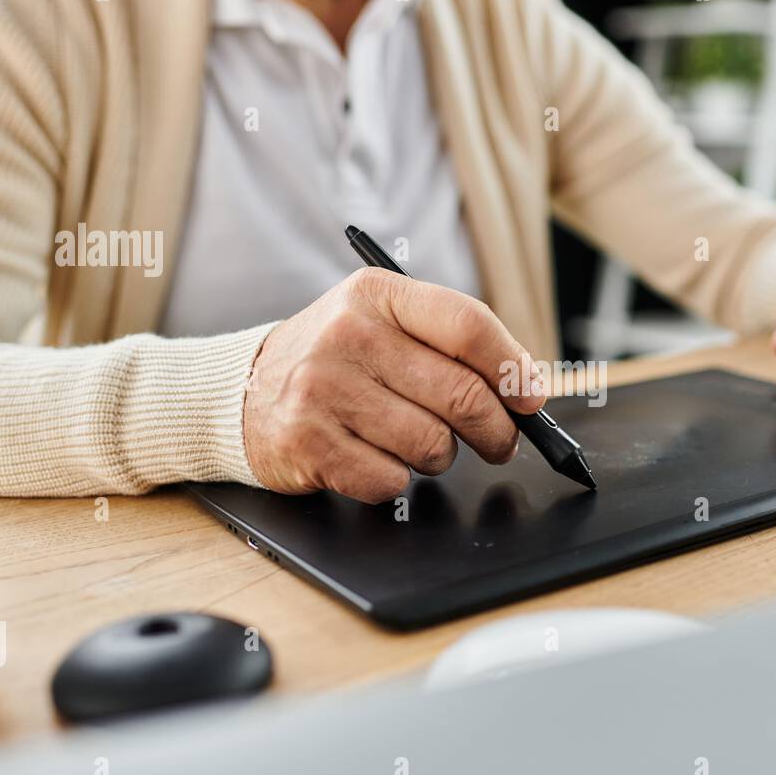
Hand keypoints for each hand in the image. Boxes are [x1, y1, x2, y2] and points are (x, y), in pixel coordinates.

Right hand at [243, 268, 544, 500]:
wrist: (243, 389)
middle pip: (462, 394)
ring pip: (433, 444)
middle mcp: (348, 334)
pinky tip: (373, 457)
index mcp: (377, 294)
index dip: (513, 368)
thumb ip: (450, 345)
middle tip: (499, 442)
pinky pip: (391, 480)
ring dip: (439, 456)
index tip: (532, 399)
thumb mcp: (383, 325)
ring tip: (415, 442)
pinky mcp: (307, 441)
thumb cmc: (337, 361)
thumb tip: (527, 390)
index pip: (468, 325)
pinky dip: (395, 480)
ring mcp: (323, 388)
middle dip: (495, 430)